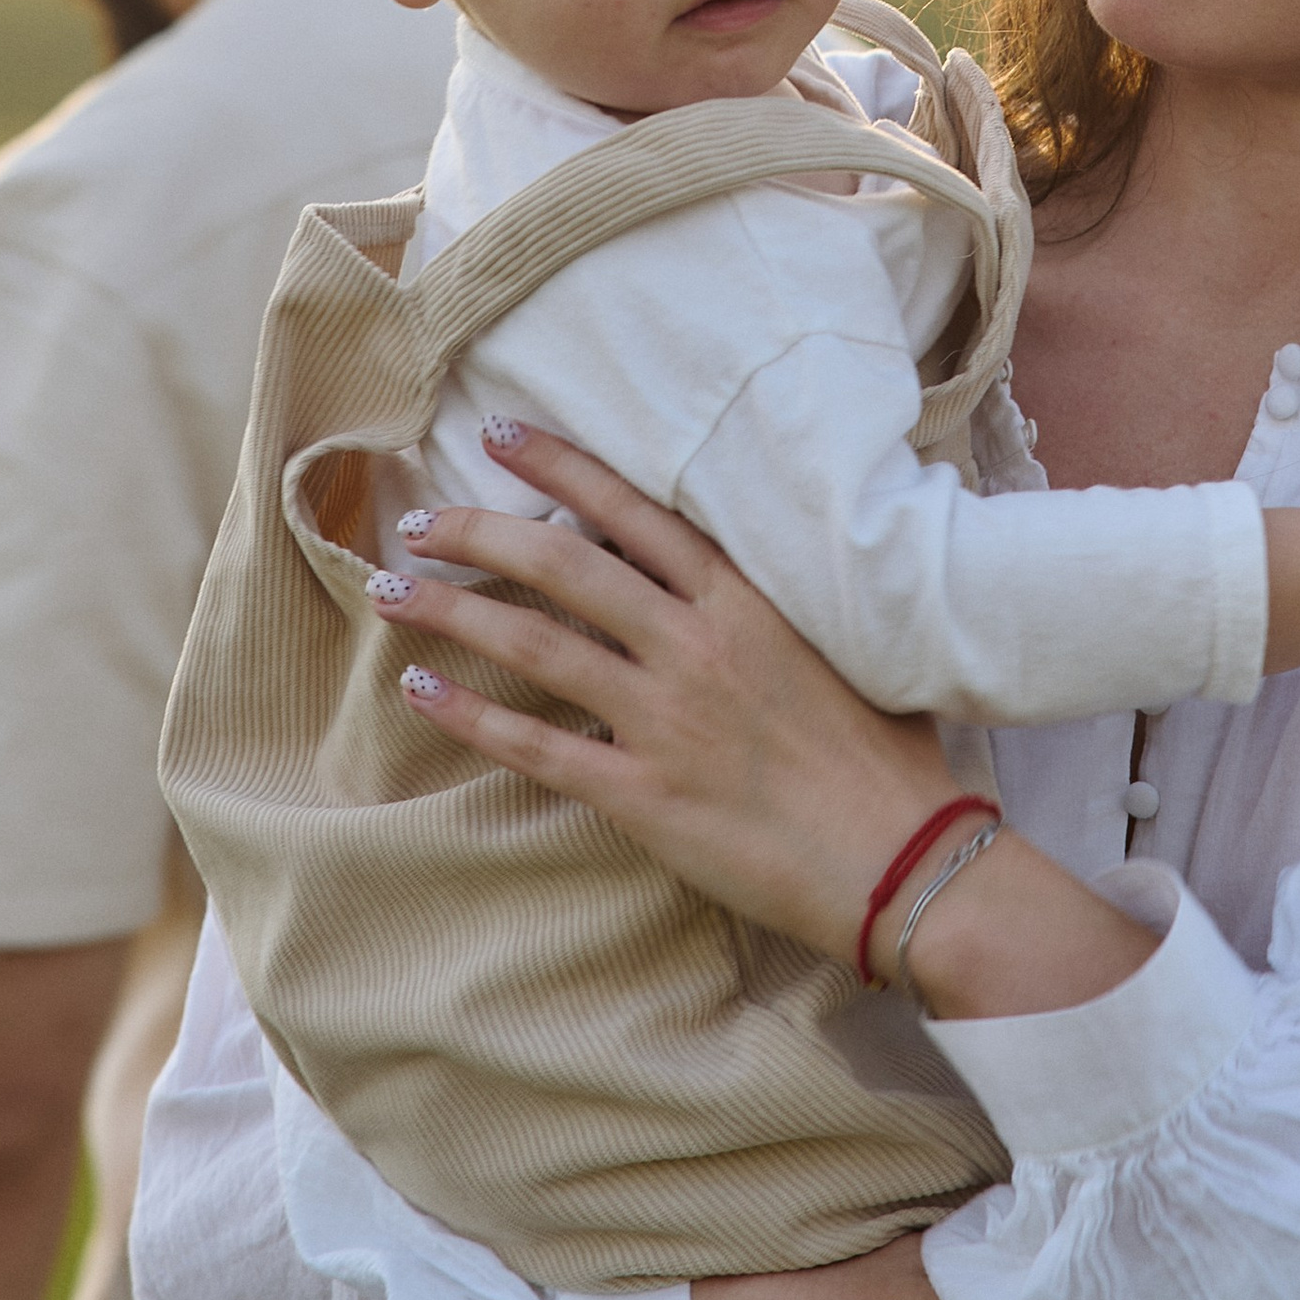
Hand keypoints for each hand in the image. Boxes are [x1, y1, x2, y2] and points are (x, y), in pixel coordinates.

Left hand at [372, 428, 1154, 1016]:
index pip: (634, 510)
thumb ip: (778, 604)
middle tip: (419, 520)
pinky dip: (472, 716)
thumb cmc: (891, 760)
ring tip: (392, 590)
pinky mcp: (646, 796)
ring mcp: (666, 719)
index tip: (498, 436)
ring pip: (536, 643)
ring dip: (454, 611)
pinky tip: (422, 690)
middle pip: (564, 563)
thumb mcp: (844, 647)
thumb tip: (740, 568)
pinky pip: (538, 746)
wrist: (907, 862)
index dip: (560, 467)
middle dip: (480, 532)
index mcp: (746, 600)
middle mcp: (696, 644)